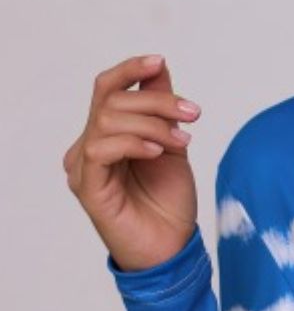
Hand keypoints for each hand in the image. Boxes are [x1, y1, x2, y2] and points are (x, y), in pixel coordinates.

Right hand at [63, 53, 201, 270]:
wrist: (171, 248)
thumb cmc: (169, 202)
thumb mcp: (172, 144)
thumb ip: (161, 109)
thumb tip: (159, 67)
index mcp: (106, 134)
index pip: (106, 89)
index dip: (129, 70)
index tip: (159, 61)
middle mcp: (88, 147)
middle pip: (111, 100)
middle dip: (157, 101)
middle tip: (193, 113)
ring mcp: (84, 167)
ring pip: (107, 119)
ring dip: (152, 123)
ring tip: (182, 139)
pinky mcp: (86, 187)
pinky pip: (100, 150)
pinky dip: (132, 143)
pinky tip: (157, 151)